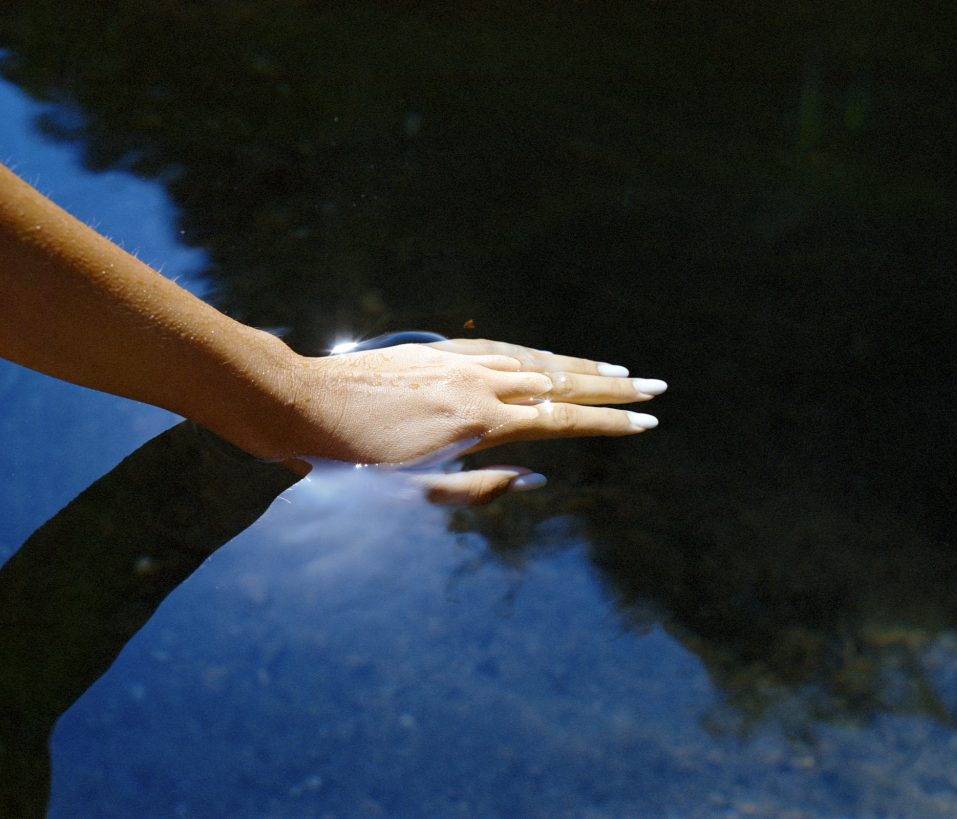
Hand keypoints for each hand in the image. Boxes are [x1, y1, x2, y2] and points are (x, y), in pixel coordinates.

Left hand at [262, 337, 664, 482]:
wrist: (302, 406)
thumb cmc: (355, 463)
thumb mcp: (416, 492)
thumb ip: (482, 488)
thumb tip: (537, 476)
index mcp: (479, 423)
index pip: (560, 421)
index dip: (607, 424)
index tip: (646, 422)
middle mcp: (479, 384)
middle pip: (559, 383)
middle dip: (610, 390)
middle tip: (654, 387)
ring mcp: (459, 362)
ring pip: (534, 361)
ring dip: (578, 368)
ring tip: (617, 372)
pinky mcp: (438, 351)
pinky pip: (501, 349)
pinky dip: (535, 355)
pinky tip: (548, 358)